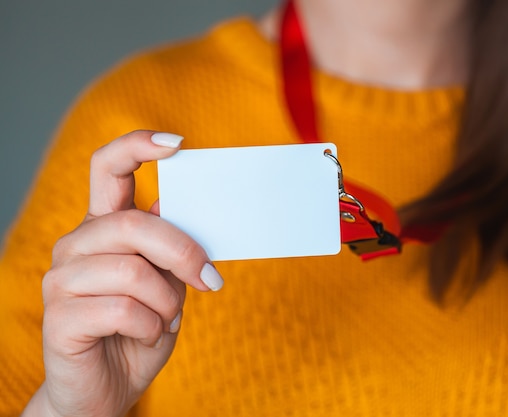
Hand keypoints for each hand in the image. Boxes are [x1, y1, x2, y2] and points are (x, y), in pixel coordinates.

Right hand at [22, 131, 223, 416]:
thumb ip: (170, 248)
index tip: (178, 143)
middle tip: (209, 279)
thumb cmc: (142, 329)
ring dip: (167, 301)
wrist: (110, 388)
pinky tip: (146, 335)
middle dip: (182, 252)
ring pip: (132, 271)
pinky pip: (123, 310)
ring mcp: (62, 280)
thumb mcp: (168, 283)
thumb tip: (181, 209)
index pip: (108, 168)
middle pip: (131, 224)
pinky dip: (152, 326)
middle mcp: (77, 245)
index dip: (137, 147)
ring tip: (166, 318)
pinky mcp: (59, 317)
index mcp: (105, 228)